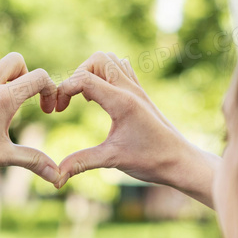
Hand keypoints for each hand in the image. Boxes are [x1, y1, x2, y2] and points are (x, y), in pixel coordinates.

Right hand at [54, 51, 218, 207]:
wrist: (181, 161)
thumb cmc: (152, 160)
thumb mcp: (113, 160)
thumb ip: (81, 163)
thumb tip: (55, 177)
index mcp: (122, 102)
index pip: (84, 78)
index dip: (63, 90)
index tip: (57, 111)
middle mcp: (130, 89)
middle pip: (96, 60)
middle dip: (76, 75)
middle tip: (70, 101)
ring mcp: (137, 89)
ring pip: (110, 60)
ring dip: (91, 72)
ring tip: (84, 98)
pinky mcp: (141, 94)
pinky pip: (122, 69)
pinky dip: (106, 75)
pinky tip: (101, 97)